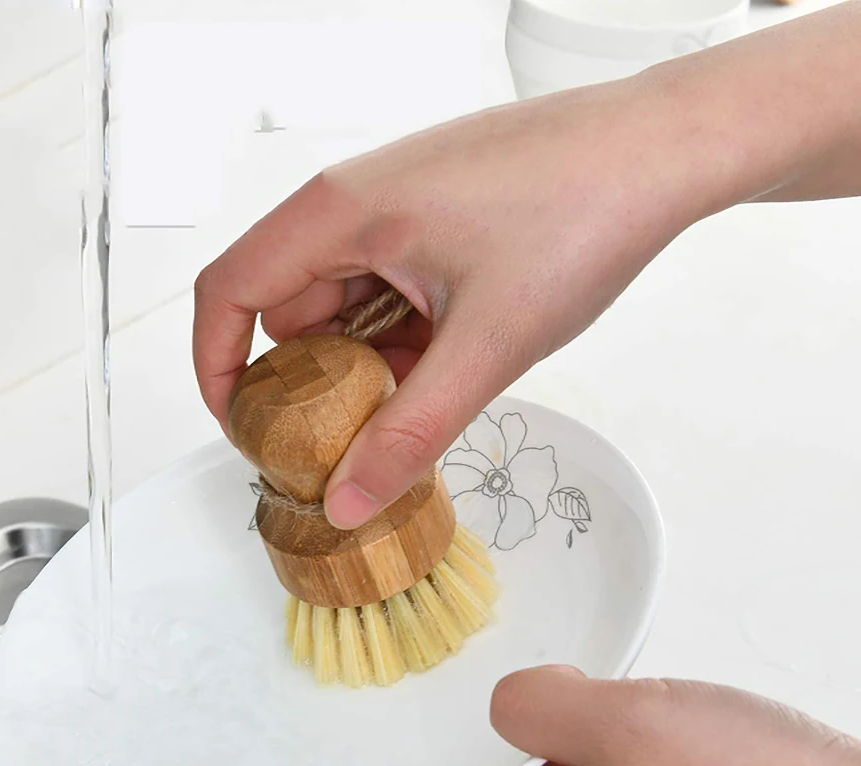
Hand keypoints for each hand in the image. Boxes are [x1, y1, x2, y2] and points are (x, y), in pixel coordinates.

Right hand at [193, 75, 721, 528]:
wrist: (662, 150)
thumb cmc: (579, 212)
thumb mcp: (486, 345)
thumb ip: (409, 432)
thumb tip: (346, 501)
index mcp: (340, 214)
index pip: (229, 293)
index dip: (216, 370)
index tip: (242, 432)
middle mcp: (354, 205)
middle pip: (287, 310)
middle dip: (306, 386)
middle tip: (345, 447)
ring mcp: (396, 213)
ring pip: (344, 308)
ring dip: (364, 367)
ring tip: (415, 408)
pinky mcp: (432, 225)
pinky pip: (387, 294)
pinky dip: (401, 341)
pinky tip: (444, 370)